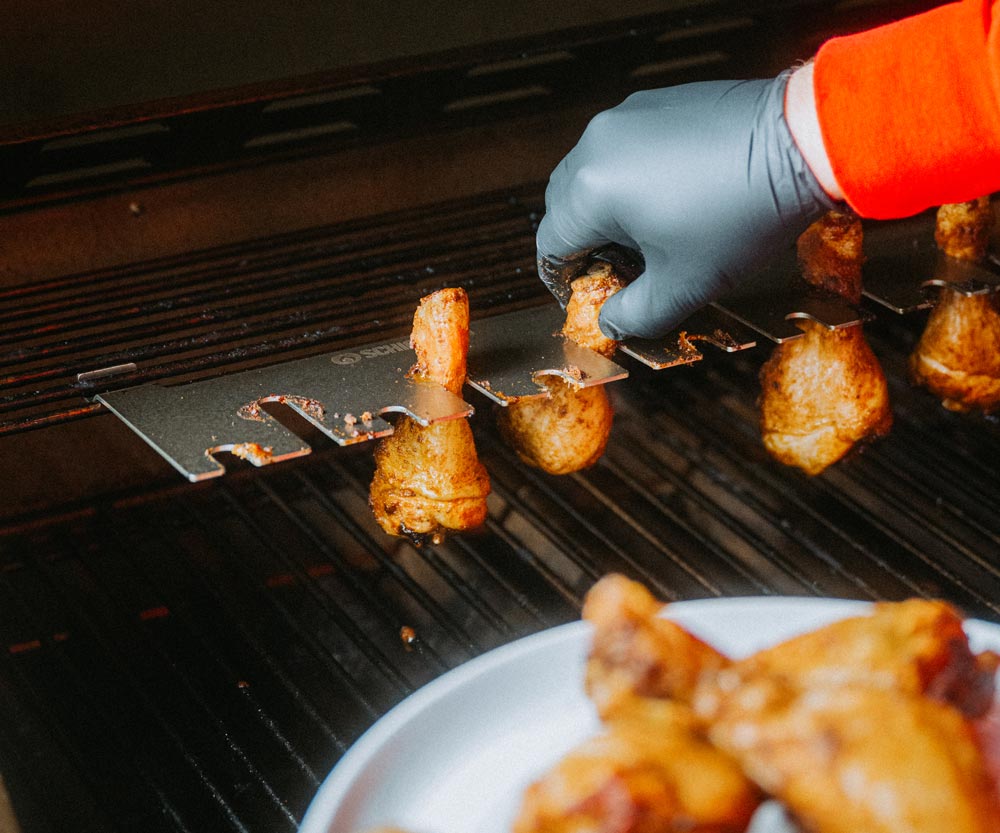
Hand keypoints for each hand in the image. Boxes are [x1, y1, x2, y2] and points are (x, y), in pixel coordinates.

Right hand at [536, 69, 835, 339]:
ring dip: (605, 209)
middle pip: (562, 205)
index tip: (584, 295)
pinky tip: (670, 199)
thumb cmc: (744, 212)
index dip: (562, 280)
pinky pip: (623, 146)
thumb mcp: (684, 284)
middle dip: (581, 243)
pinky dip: (630, 177)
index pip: (551, 244)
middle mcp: (599, 144)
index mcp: (592, 190)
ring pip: (591, 173)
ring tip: (647, 236)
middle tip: (615, 271)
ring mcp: (627, 116)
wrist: (804, 144)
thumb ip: (635, 314)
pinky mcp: (657, 102)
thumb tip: (611, 324)